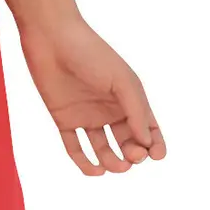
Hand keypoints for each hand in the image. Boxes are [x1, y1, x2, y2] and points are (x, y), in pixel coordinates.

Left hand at [18, 16, 165, 176]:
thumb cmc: (92, 54)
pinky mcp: (64, 119)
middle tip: (133, 157)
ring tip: (116, 166)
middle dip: (134, 155)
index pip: (148, 128)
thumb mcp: (122, 81)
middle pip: (127, 143)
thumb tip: (147, 143)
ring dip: (112, 162)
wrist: (52, 39)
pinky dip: (85, 163)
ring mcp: (87, 116)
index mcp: (129, 98)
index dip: (155, 145)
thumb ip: (136, 111)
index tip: (157, 156)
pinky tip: (95, 171)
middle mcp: (110, 110)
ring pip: (103, 150)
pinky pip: (75, 148)